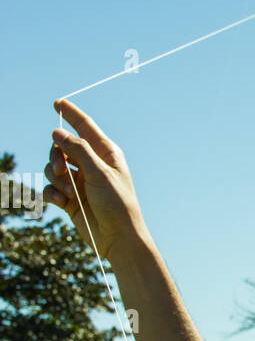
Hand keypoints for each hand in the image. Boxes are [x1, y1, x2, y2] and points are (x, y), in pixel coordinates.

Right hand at [44, 98, 150, 261]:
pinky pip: (51, 188)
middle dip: (56, 155)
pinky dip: (52, 193)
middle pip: (62, 146)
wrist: (117, 238)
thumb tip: (57, 132)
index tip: (56, 102)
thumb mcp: (100, 173)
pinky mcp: (70, 199)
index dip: (70, 114)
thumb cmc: (117, 203)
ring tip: (69, 191)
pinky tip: (62, 201)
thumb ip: (78, 150)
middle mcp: (91, 164)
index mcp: (105, 153)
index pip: (85, 126)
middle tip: (60, 169)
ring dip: (55, 177)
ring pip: (53, 167)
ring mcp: (80, 181)